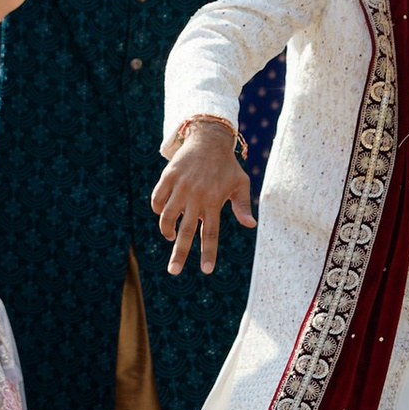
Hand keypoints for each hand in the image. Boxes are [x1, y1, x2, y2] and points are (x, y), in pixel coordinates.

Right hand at [152, 118, 253, 272]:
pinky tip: (163, 212)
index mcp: (214, 201)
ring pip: (167, 217)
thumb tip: (251, 225)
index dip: (208, 253)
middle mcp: (196, 196)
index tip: (206, 270)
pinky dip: (157, 208)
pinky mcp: (168, 177)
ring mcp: (180, 187)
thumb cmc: (226, 164)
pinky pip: (157, 199)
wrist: (209, 138)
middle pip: (185, 232)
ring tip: (171, 236)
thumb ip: (243, 205)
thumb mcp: (240, 183)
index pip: (210, 234)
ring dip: (167, 230)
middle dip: (179, 254)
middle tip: (173, 271)